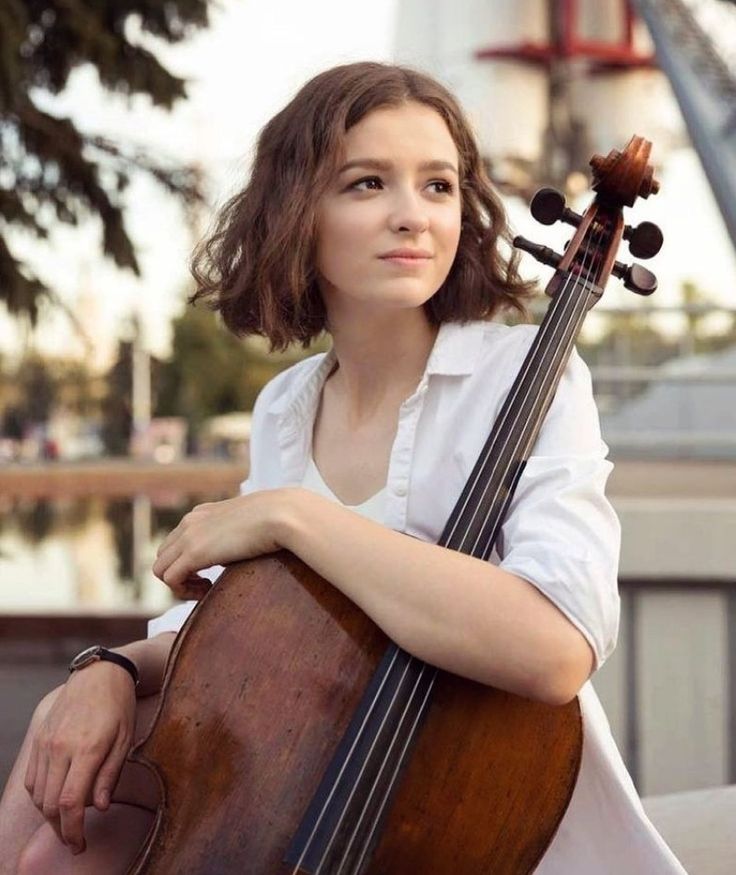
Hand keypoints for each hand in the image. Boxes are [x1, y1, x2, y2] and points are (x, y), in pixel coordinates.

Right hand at [24, 663, 136, 854]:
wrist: (98, 674)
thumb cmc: (119, 706)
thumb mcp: (125, 740)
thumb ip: (110, 775)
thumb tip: (98, 808)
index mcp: (88, 748)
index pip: (71, 802)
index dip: (73, 830)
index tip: (79, 844)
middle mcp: (61, 747)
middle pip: (50, 804)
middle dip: (60, 829)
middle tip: (75, 840)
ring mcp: (46, 743)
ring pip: (38, 795)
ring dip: (50, 815)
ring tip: (68, 820)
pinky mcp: (38, 740)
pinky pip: (31, 779)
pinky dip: (42, 796)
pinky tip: (57, 797)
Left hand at [152, 489, 293, 598]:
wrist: (282, 514)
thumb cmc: (276, 518)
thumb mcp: (248, 524)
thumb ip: (235, 534)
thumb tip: (236, 551)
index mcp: (201, 513)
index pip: (176, 542)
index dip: (187, 563)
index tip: (209, 574)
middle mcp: (189, 522)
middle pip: (164, 557)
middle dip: (180, 575)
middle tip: (206, 586)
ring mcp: (189, 536)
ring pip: (160, 569)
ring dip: (179, 585)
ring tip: (205, 590)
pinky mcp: (194, 553)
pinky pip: (170, 579)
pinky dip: (183, 591)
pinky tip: (208, 589)